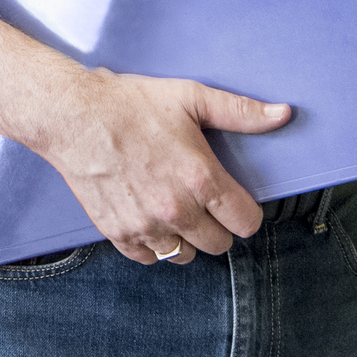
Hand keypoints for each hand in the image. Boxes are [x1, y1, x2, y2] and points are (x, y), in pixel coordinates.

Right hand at [11, 63, 288, 264]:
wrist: (73, 116)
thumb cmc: (130, 104)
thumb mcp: (191, 98)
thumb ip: (240, 112)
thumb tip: (283, 115)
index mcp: (201, 180)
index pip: (247, 223)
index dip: (245, 212)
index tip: (234, 201)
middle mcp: (177, 210)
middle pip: (219, 244)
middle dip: (217, 225)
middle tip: (203, 202)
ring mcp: (146, 226)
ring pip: (184, 256)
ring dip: (186, 238)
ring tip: (176, 211)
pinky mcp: (118, 233)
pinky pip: (149, 258)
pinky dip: (153, 244)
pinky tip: (149, 217)